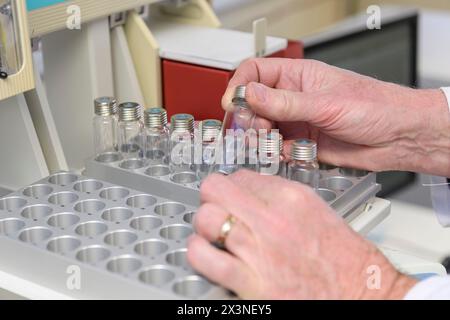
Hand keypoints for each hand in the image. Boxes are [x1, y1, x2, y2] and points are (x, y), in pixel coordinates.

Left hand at [187, 171, 416, 298]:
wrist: (360, 292)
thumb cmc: (341, 256)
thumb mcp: (314, 209)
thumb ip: (278, 196)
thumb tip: (248, 190)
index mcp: (290, 197)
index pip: (239, 176)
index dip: (230, 186)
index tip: (229, 195)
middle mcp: (272, 219)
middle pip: (215, 189)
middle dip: (210, 198)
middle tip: (215, 208)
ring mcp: (259, 250)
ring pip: (206, 219)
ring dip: (203, 225)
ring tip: (211, 233)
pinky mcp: (250, 282)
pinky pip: (204, 258)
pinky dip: (199, 253)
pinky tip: (208, 255)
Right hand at [222, 58, 449, 176]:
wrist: (400, 138)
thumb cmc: (376, 107)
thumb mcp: (326, 103)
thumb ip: (285, 102)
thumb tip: (251, 94)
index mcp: (299, 76)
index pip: (257, 72)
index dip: (241, 85)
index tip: (234, 102)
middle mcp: (295, 99)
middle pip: (255, 104)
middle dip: (249, 117)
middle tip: (255, 129)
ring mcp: (298, 122)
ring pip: (264, 128)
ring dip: (262, 138)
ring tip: (270, 144)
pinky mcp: (304, 145)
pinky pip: (279, 149)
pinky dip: (278, 154)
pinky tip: (289, 154)